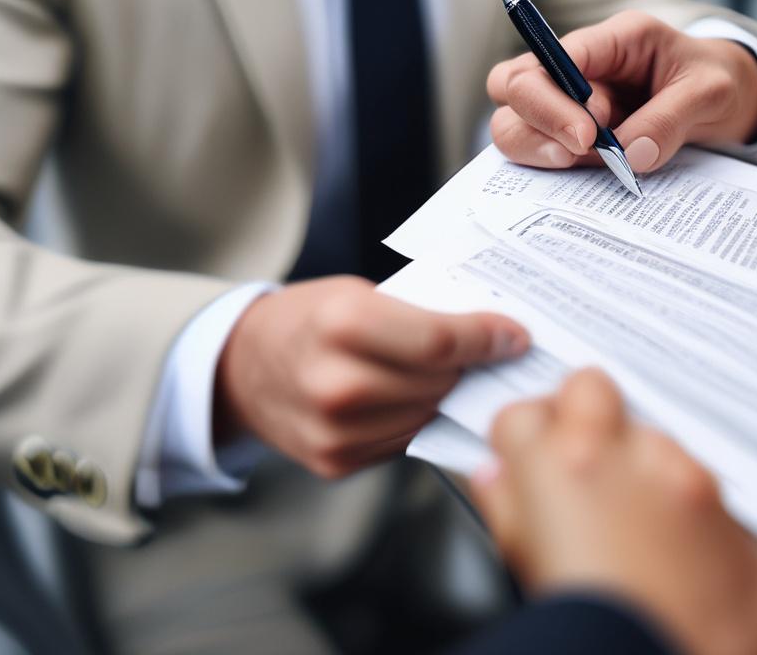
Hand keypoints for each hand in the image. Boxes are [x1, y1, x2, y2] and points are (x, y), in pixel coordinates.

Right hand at [214, 276, 528, 476]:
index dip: (488, 338)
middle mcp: (336, 384)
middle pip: (440, 381)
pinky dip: (416, 418)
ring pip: (428, 415)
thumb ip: (417, 313)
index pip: (440, 341)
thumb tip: (488, 331)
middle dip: (472, 365)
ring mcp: (335, 431)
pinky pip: (403, 440)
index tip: (514, 335)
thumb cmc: (307, 319)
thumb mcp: (355, 293)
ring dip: (447, 395)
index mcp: (342, 325)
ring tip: (449, 373)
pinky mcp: (336, 462)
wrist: (242, 367)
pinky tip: (409, 397)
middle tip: (491, 351)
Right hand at [471, 369, 756, 654]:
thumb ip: (505, 507)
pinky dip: (710, 550)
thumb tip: (498, 476)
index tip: (527, 458)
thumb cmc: (579, 639)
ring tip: (644, 549)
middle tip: (581, 474)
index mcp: (572, 468)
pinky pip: (731, 529)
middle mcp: (646, 463)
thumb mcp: (520, 568)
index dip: (522, 438)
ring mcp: (712, 502)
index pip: (529, 410)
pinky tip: (695, 595)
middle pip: (598, 395)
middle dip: (583, 423)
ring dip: (652, 480)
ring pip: (671, 451)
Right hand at [487, 11, 756, 172]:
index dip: (554, 99)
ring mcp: (566, 104)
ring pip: (512, 124)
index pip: (550, 58)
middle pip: (511, 86)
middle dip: (538, 125)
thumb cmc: (715, 83)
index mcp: (611, 41)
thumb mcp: (711, 92)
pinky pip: (534, 152)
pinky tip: (583, 177)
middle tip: (584, 152)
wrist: (725, 101)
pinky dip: (547, 170)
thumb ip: (671, 118)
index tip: (587, 138)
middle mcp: (577, 68)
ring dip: (540, 151)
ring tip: (589, 164)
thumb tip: (631, 156)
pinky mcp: (567, 137)